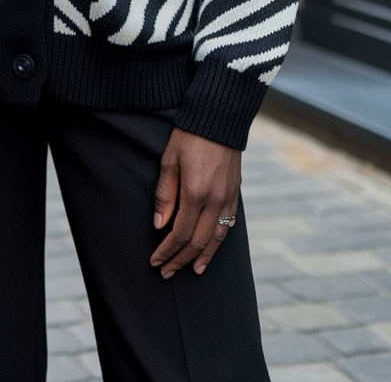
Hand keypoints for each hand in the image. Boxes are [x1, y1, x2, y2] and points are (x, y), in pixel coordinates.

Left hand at [150, 127, 240, 277]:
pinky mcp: (235, 193)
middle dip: (180, 259)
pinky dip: (219, 241)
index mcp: (196, 193)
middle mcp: (215, 200)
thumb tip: (160, 225)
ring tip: (192, 270)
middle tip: (166, 272)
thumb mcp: (170, 161)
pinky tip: (212, 247)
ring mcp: (228, 198)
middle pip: (198, 242)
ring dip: (203, 257)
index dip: (167, 250)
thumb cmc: (189, 136)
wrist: (219, 118)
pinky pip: (228, 224)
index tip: (155, 261)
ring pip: (217, 238)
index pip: (180, 233)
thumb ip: (165, 195)